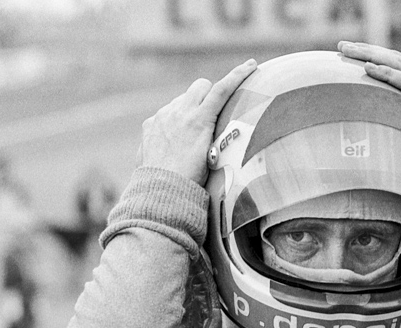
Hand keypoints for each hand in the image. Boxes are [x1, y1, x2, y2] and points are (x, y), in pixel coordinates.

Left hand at [137, 59, 257, 184]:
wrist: (162, 192)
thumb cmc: (193, 181)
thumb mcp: (213, 156)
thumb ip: (214, 132)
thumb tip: (217, 124)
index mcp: (199, 120)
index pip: (222, 90)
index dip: (238, 75)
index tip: (251, 64)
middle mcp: (179, 112)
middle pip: (201, 86)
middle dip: (209, 93)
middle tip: (214, 112)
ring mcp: (162, 116)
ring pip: (182, 100)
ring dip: (190, 109)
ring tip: (192, 135)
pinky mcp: (150, 125)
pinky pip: (165, 114)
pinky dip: (173, 122)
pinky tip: (174, 142)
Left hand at [337, 41, 400, 159]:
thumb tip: (386, 141)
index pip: (399, 67)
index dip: (376, 58)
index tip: (351, 55)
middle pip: (395, 60)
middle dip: (368, 50)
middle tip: (342, 45)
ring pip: (399, 66)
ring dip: (372, 56)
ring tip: (349, 51)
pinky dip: (388, 75)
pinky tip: (370, 69)